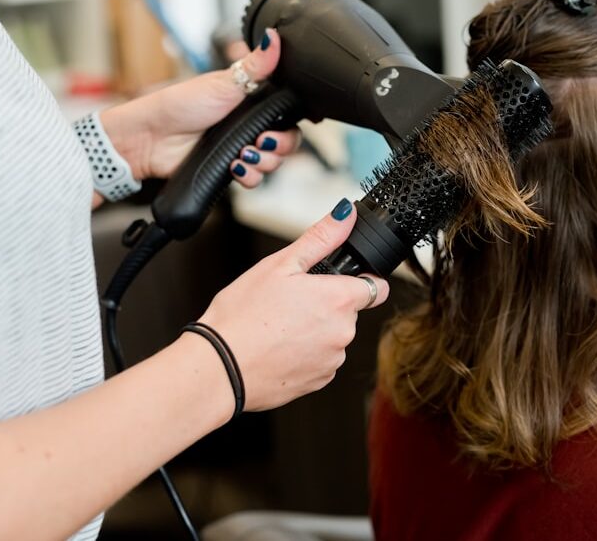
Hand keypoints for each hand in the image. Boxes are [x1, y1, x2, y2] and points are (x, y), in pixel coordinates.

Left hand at [99, 28, 299, 188]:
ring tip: (243, 156)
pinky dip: (249, 177)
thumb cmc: (182, 104)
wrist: (153, 138)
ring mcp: (241, 148)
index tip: (277, 126)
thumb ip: (256, 65)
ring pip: (272, 163)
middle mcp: (250, 126)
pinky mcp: (230, 169)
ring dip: (264, 163)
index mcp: (253, 103)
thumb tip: (274, 36)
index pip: (288, 117)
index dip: (290, 125)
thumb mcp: (224, 82)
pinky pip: (254, 180)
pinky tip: (235, 168)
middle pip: (287, 143)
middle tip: (260, 142)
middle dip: (279, 147)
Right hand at [199, 200, 389, 411]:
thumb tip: (345, 214)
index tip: (338, 281)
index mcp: (338, 300)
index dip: (360, 280)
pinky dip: (305, 354)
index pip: (376, 287)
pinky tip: (278, 348)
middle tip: (290, 302)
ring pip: (333, 337)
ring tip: (279, 326)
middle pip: (350, 312)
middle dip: (327, 305)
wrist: (219, 368)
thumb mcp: (279, 265)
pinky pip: (321, 361)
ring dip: (315, 330)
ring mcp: (332, 360)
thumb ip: (320, 238)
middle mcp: (343, 332)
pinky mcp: (319, 381)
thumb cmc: (243, 315)